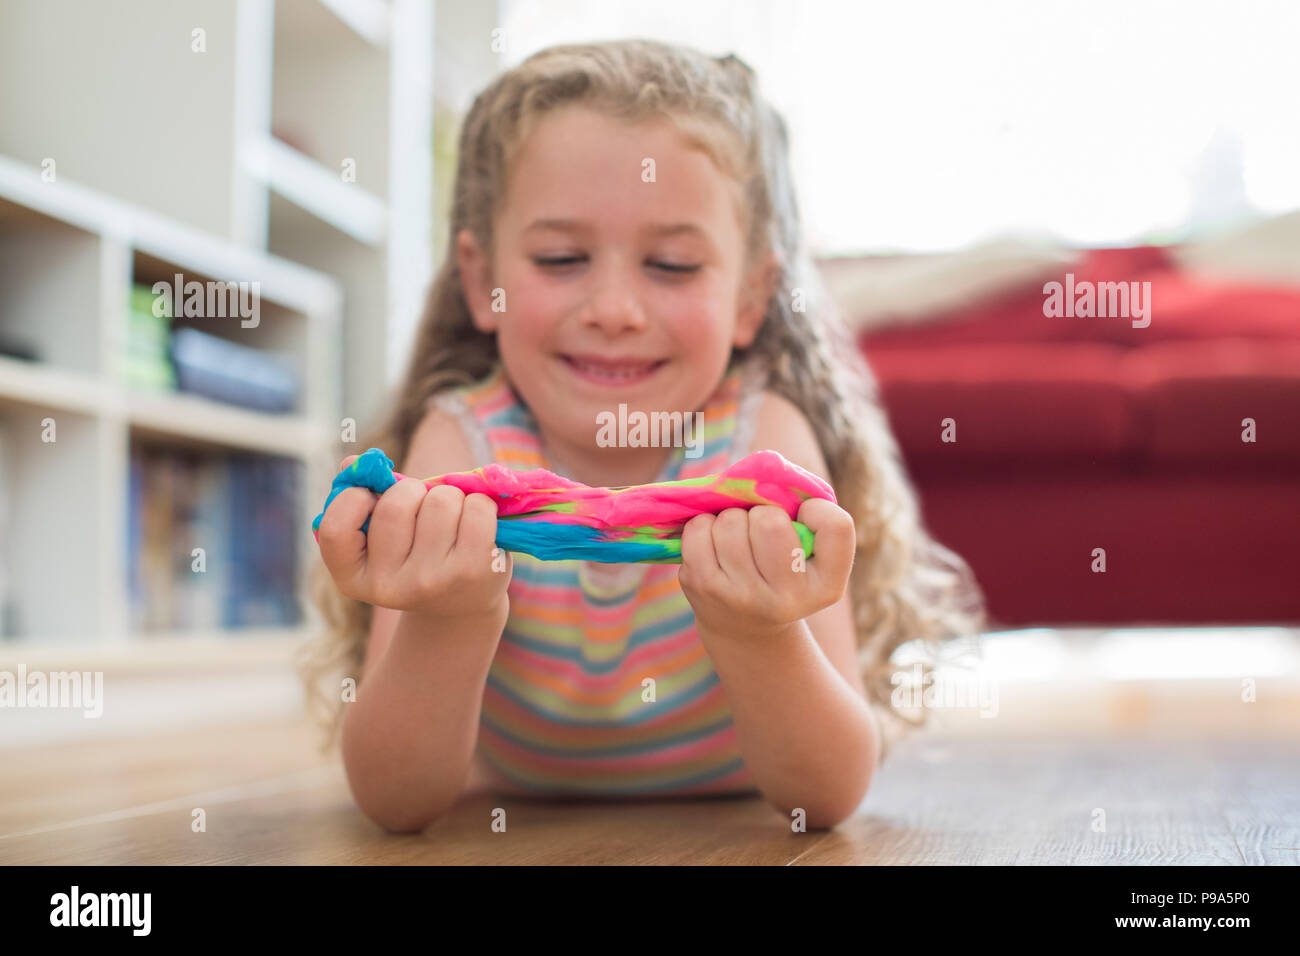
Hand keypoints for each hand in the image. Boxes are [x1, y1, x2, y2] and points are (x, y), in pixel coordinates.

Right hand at [316, 456, 511, 618]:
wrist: (463, 601)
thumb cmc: (416, 555)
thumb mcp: (383, 538)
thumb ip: (365, 499)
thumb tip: (353, 462)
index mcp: (354, 578)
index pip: (335, 528)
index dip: (353, 498)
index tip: (371, 497)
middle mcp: (390, 587)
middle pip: (396, 504)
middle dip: (413, 491)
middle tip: (421, 507)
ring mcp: (433, 581)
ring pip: (441, 500)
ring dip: (451, 496)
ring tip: (452, 521)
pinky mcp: (474, 570)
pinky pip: (476, 507)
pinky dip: (480, 503)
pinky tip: (477, 527)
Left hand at [677, 499, 853, 639]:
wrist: (745, 627)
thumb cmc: (784, 571)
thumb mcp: (812, 554)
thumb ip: (809, 516)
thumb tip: (766, 475)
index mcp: (827, 586)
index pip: (836, 526)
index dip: (816, 509)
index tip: (804, 519)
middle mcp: (788, 600)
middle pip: (770, 521)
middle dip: (762, 513)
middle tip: (761, 532)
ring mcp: (741, 597)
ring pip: (731, 521)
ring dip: (731, 518)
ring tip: (737, 538)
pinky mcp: (703, 588)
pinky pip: (699, 528)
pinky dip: (704, 525)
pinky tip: (714, 543)